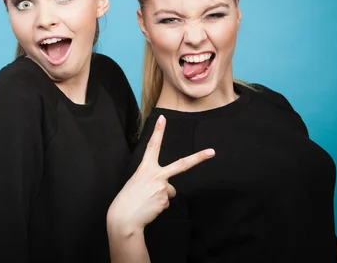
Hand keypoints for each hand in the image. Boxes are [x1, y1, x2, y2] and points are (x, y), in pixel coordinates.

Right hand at [107, 115, 214, 235]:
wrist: (124, 217)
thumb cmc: (128, 199)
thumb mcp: (137, 182)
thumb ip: (155, 180)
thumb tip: (169, 189)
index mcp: (145, 167)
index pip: (153, 146)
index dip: (158, 132)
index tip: (163, 119)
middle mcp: (156, 175)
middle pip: (181, 164)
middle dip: (198, 158)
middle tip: (212, 152)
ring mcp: (163, 187)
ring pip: (170, 190)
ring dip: (161, 196)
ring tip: (147, 201)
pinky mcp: (166, 200)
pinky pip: (167, 201)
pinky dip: (159, 205)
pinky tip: (150, 207)